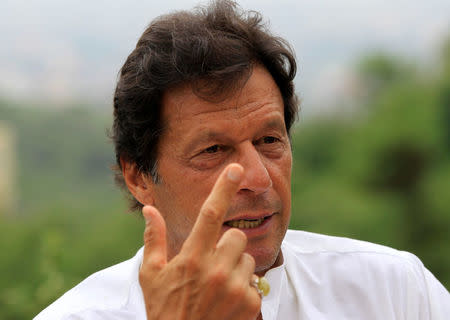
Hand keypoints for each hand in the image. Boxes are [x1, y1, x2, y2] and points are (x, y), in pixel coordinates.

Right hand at [139, 164, 261, 319]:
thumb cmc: (163, 310)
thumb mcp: (151, 275)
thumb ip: (153, 239)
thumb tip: (150, 210)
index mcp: (191, 258)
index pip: (211, 214)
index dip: (224, 188)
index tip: (235, 169)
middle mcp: (216, 270)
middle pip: (236, 237)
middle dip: (226, 244)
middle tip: (211, 262)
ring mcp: (235, 288)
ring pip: (246, 258)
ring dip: (235, 266)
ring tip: (218, 284)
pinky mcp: (251, 304)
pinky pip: (254, 282)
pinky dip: (244, 288)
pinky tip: (227, 301)